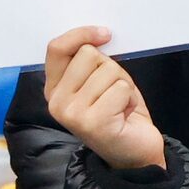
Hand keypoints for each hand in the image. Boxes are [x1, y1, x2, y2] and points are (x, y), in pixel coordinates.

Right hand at [43, 26, 165, 170]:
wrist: (134, 153)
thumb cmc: (119, 113)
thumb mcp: (100, 80)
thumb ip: (91, 62)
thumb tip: (98, 37)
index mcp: (54, 89)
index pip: (57, 48)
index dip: (81, 34)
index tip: (105, 34)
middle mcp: (57, 102)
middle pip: (88, 55)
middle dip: (110, 68)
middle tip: (113, 91)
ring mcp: (71, 114)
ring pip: (108, 70)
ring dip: (123, 85)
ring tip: (119, 105)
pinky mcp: (92, 123)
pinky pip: (121, 89)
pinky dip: (130, 99)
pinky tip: (124, 114)